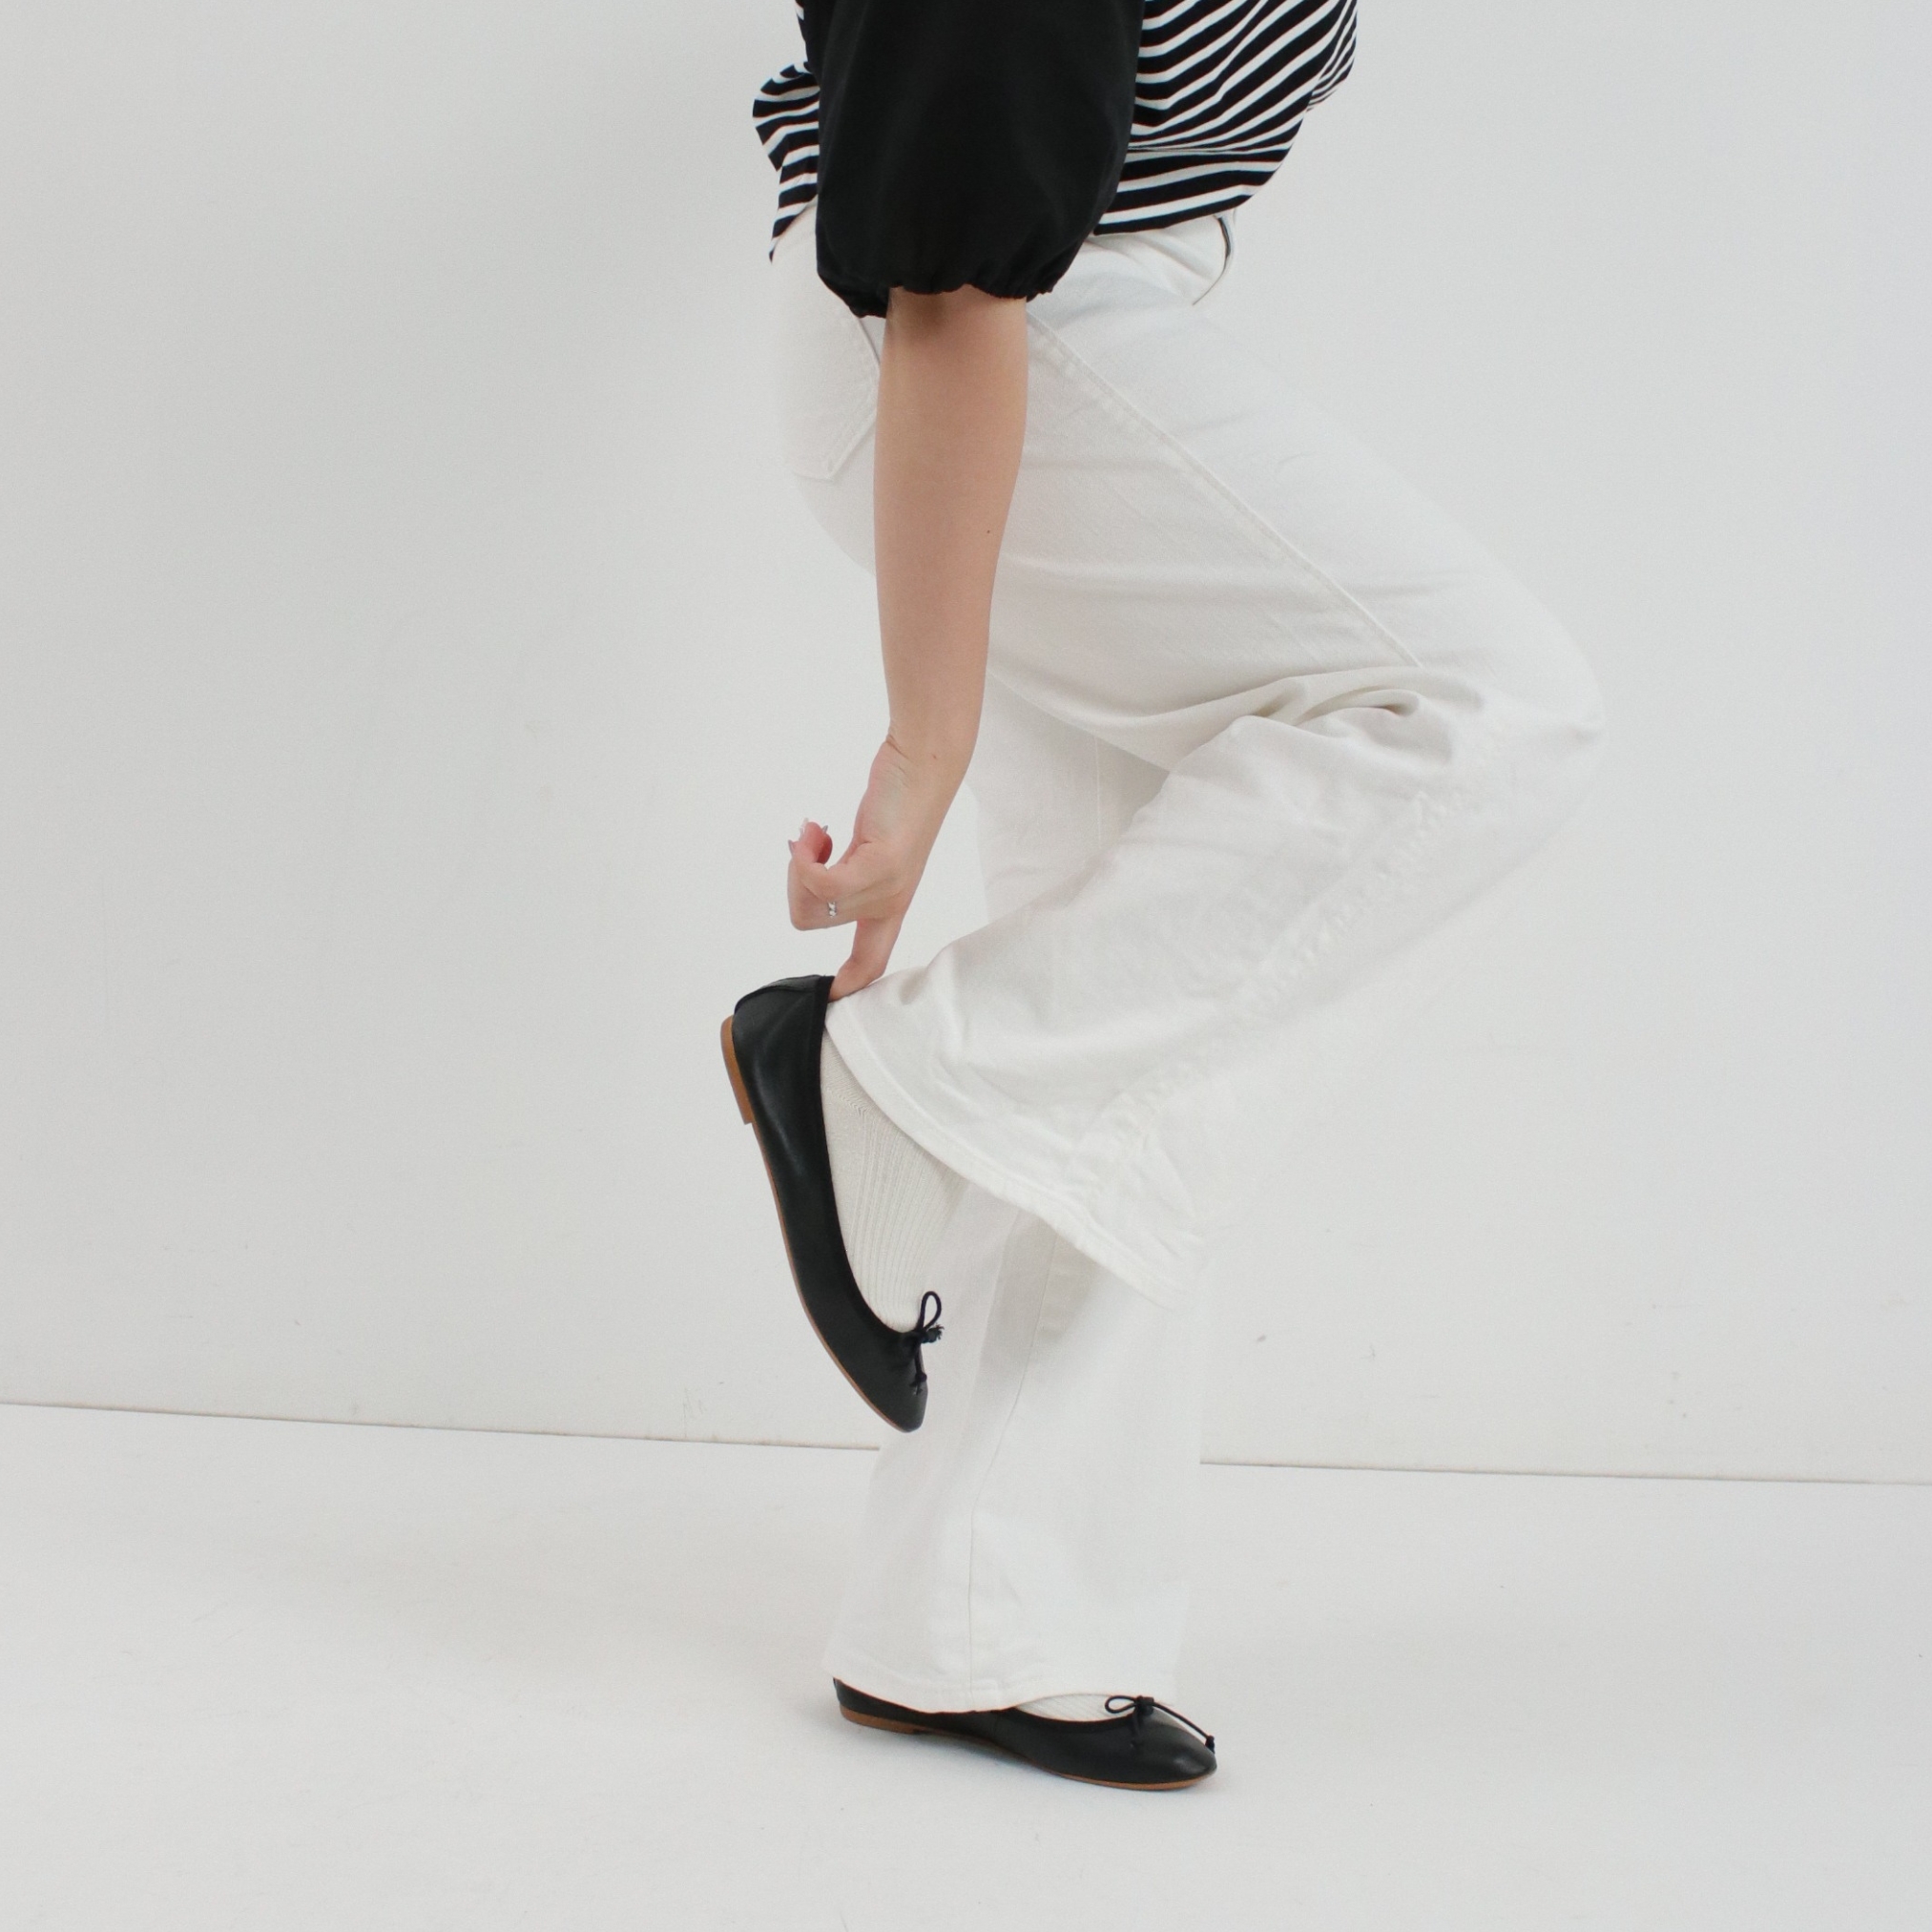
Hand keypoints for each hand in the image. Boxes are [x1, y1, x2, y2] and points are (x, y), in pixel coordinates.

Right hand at [788, 736, 956, 997]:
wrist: (923, 762)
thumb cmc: (897, 798)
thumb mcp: (867, 845)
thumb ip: (843, 870)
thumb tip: (805, 878)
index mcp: (889, 903)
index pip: (871, 960)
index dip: (849, 983)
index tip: (828, 999)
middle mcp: (889, 901)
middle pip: (811, 920)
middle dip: (794, 884)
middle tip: (810, 847)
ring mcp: (886, 886)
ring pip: (811, 902)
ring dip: (799, 866)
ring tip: (816, 835)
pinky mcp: (880, 865)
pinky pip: (820, 883)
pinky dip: (804, 858)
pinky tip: (814, 831)